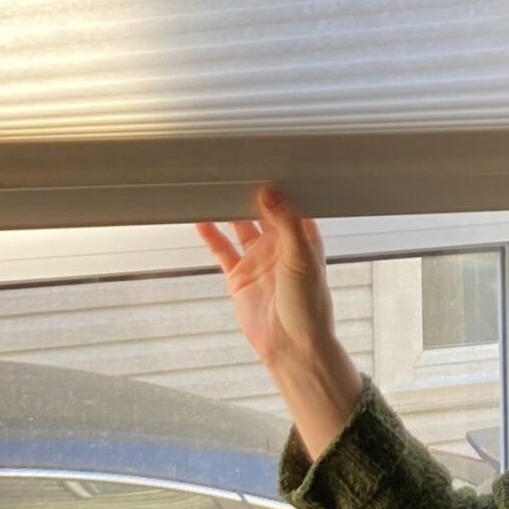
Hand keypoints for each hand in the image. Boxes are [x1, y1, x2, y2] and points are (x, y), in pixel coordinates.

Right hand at [197, 185, 337, 370]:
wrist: (292, 348)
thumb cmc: (308, 307)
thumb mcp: (301, 258)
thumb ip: (286, 223)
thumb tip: (269, 191)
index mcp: (303, 237)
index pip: (290, 202)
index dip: (278, 184)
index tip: (263, 161)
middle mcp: (281, 245)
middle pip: (262, 210)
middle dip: (249, 191)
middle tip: (232, 168)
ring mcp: (258, 260)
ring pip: (239, 226)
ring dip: (228, 209)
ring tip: (213, 187)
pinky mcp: (239, 277)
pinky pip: (222, 250)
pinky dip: (210, 235)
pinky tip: (199, 219)